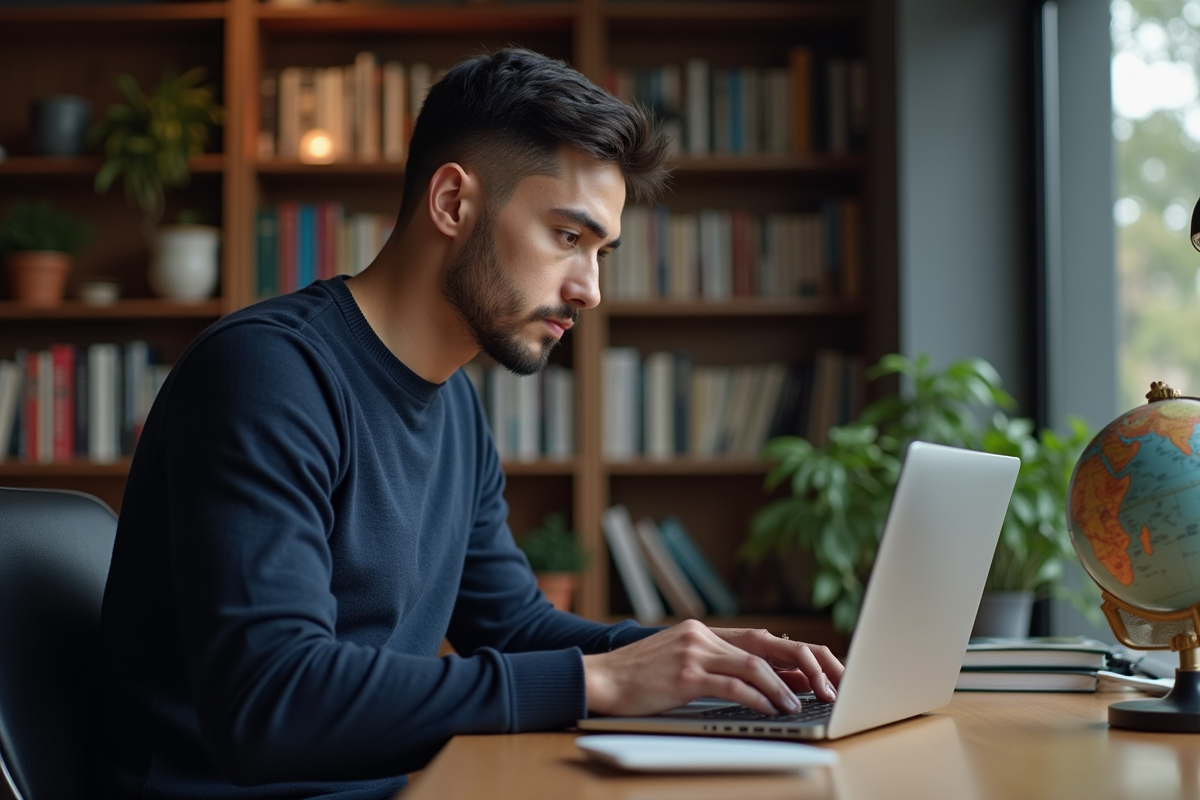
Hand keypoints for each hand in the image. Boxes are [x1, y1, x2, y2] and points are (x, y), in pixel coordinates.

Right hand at [582, 620, 839, 717]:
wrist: (599, 677)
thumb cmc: (637, 677)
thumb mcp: (678, 661)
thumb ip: (714, 664)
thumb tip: (757, 680)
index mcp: (704, 631)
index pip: (761, 638)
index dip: (794, 654)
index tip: (819, 672)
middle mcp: (702, 635)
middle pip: (766, 645)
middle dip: (803, 664)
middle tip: (827, 685)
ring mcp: (694, 652)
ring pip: (753, 665)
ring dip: (782, 687)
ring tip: (799, 705)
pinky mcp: (685, 674)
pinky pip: (732, 685)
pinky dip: (757, 698)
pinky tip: (771, 710)